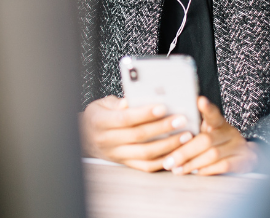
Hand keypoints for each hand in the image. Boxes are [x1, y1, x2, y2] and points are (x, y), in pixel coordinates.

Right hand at [79, 95, 193, 171]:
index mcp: (101, 122)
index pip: (125, 118)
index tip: (163, 107)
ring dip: (168, 145)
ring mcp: (117, 154)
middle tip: (181, 120)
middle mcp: (108, 140)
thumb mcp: (101, 104)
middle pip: (139, 136)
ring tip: (185, 136)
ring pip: (145, 153)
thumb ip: (116, 103)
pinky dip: (163, 161)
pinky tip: (176, 153)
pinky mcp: (125, 163)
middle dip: (163, 128)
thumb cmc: (96, 117)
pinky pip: (146, 166)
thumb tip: (130, 101)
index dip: (145, 113)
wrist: (84, 137)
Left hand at [161, 96, 261, 175]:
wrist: (244, 156)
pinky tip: (195, 172)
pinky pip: (223, 166)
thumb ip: (192, 130)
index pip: (213, 113)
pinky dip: (206, 170)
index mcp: (219, 122)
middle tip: (169, 161)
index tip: (200, 101)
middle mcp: (230, 132)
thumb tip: (168, 130)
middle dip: (184, 152)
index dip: (207, 108)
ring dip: (192, 163)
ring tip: (176, 169)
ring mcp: (238, 146)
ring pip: (213, 154)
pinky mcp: (243, 161)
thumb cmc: (216, 143)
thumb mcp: (206, 133)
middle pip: (206, 139)